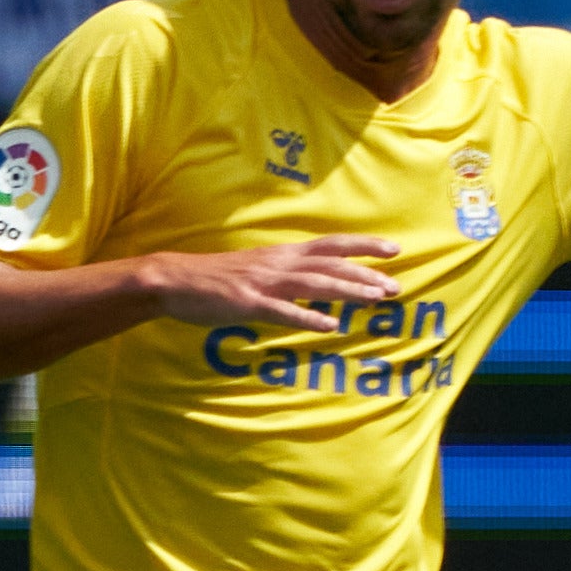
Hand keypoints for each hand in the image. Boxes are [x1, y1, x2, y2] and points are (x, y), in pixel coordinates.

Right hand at [139, 237, 402, 334]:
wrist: (175, 280)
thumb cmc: (216, 278)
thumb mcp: (256, 269)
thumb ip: (286, 275)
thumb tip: (314, 285)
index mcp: (281, 254)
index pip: (330, 245)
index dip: (363, 245)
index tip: (394, 249)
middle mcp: (278, 263)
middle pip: (330, 264)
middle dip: (365, 274)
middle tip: (395, 286)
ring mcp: (264, 283)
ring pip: (315, 284)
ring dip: (347, 290)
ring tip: (376, 299)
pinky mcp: (248, 304)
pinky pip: (283, 311)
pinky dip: (308, 317)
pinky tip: (330, 325)